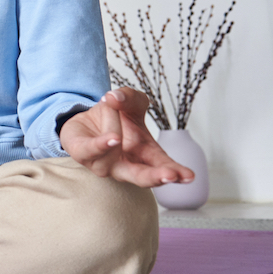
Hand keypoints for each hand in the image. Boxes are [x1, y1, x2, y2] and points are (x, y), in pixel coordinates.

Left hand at [60, 87, 194, 187]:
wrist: (86, 119)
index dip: (176, 172)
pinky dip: (102, 144)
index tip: (189, 176)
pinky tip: (113, 138)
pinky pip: (92, 151)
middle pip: (140, 176)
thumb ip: (129, 97)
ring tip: (113, 106)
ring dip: (115, 126)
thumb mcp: (131, 102)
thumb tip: (116, 97)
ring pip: (113, 152)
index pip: (161, 166)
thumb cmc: (116, 117)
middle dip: (155, 176)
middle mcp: (124, 164)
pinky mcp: (82, 154)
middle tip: (170, 175)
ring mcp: (103, 164)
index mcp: (144, 155)